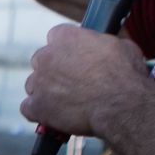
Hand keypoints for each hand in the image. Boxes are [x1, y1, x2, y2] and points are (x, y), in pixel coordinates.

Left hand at [20, 25, 151, 137]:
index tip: (77, 59)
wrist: (122, 104)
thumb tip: (104, 49)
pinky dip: (39, 113)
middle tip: (72, 83)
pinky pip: (28, 108)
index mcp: (65, 37)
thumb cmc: (126, 75)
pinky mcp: (36, 106)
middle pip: (42, 61)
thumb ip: (102, 45)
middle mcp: (46, 56)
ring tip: (65, 103)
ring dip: (45, 92)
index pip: (57, 37)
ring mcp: (38, 82)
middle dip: (53, 71)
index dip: (67, 50)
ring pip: (34, 85)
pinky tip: (53, 117)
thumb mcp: (121, 47)